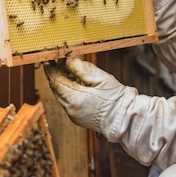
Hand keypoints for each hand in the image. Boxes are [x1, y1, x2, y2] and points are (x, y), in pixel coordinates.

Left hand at [45, 57, 175, 168]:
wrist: (125, 119)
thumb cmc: (116, 98)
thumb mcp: (100, 78)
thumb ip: (81, 68)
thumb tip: (67, 60)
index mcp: (74, 99)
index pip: (55, 81)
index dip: (51, 69)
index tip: (50, 58)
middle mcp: (70, 109)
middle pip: (56, 88)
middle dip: (55, 74)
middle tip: (57, 61)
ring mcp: (73, 115)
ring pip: (60, 95)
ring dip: (62, 83)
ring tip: (68, 70)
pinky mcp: (77, 118)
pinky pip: (67, 102)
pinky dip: (68, 91)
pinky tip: (76, 84)